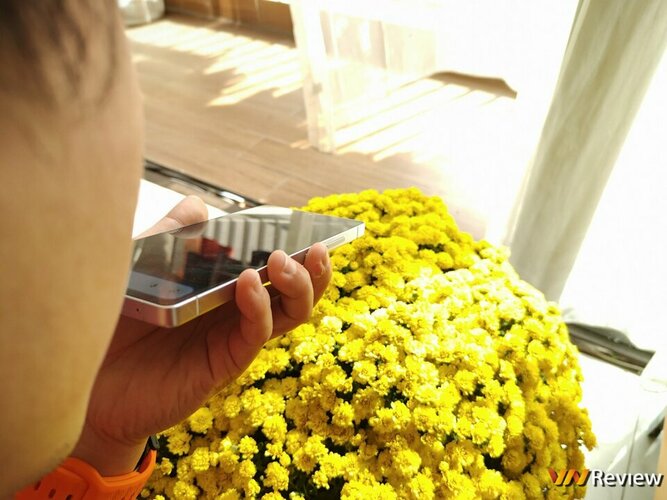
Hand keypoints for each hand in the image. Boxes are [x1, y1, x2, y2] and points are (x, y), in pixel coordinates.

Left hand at [71, 197, 331, 474]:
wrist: (86, 379)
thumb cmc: (117, 322)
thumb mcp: (141, 270)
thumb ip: (168, 237)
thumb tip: (198, 206)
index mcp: (226, 286)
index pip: (275, 266)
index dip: (300, 248)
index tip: (310, 226)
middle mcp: (237, 311)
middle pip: (295, 291)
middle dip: (313, 268)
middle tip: (314, 246)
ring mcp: (232, 337)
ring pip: (288, 314)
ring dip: (297, 286)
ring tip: (282, 261)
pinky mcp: (221, 363)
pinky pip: (253, 334)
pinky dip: (258, 307)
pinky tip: (247, 283)